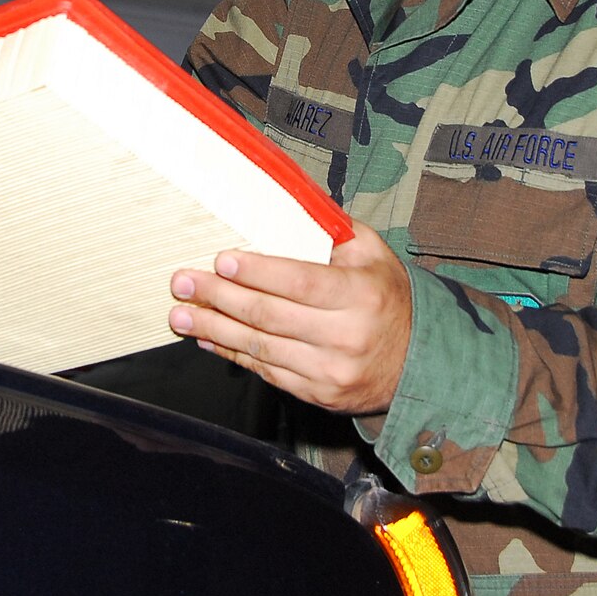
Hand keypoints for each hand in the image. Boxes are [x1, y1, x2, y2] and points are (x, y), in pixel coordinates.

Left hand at [167, 220, 410, 414]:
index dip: (258, 272)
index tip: (221, 260)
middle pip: (270, 315)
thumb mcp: (374, 256)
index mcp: (360, 295)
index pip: (301, 282)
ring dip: (214, 329)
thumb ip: (334, 231)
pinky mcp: (317, 393)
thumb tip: (290, 201)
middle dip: (219, 298)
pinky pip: (266, 372)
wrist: (416, 363)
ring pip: (261, 347)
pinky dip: (233, 353)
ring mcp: (329, 370)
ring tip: (180, 314)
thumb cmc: (387, 299)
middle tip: (182, 283)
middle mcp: (345, 335)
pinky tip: (209, 338)